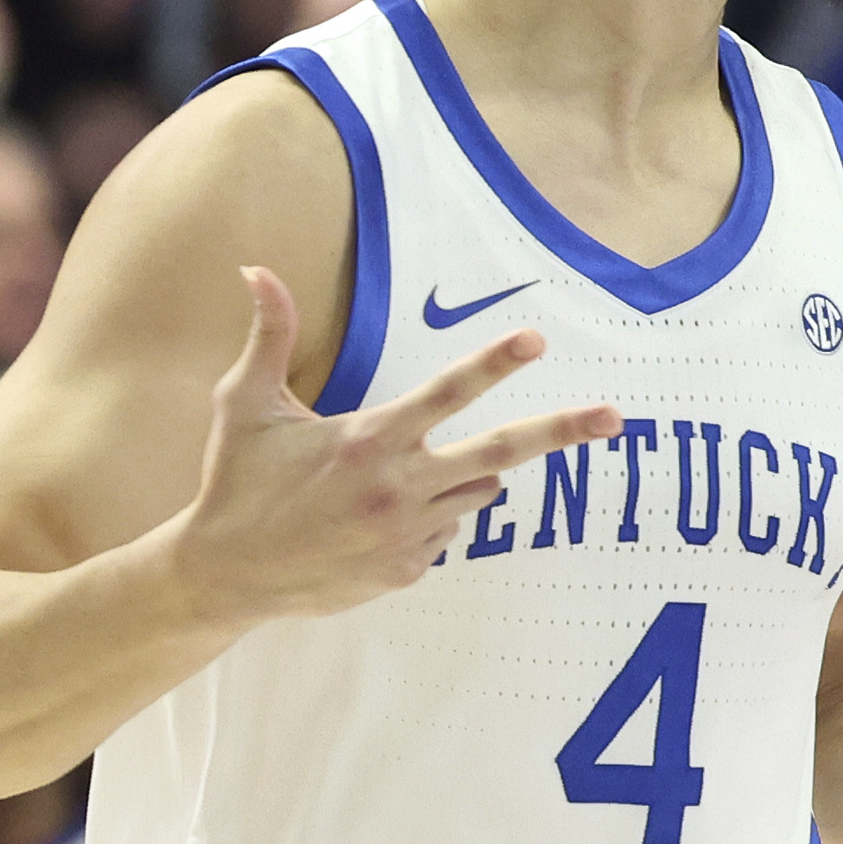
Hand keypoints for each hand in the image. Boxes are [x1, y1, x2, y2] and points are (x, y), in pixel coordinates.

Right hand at [175, 266, 621, 625]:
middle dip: (561, 432)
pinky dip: (432, 516)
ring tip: (397, 477)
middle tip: (614, 418)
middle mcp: (398, 488)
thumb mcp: (245, 405)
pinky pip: (447, 532)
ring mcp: (408, 536)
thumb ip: (268, 335)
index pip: (445, 393)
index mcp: (368, 440)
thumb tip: (255, 267)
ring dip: (463, 474)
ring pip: (477, 490)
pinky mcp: (406, 571)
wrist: (227, 576)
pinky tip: (376, 520)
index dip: (493, 363)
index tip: (535, 340)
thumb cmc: (236, 482)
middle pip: (499, 452)